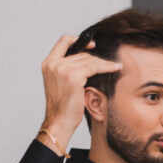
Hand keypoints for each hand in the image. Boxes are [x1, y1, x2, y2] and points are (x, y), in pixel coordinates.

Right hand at [38, 35, 121, 151]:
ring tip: (114, 67)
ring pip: (89, 60)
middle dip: (95, 59)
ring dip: (103, 63)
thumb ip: (67, 69)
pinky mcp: (74, 76)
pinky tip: (115, 68)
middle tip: (108, 64)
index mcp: (48, 64)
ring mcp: (63, 69)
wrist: (59, 122)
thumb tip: (86, 60)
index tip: (92, 46)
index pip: (63, 42)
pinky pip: (95, 67)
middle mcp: (54, 64)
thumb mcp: (60, 83)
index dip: (78, 40)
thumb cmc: (62, 107)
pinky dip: (106, 67)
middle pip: (80, 53)